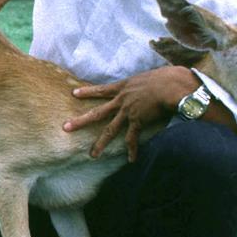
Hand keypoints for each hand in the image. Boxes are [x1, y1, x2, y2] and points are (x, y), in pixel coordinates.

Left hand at [63, 66, 195, 161]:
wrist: (170, 85)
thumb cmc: (167, 76)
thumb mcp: (150, 76)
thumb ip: (145, 83)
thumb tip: (152, 83)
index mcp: (124, 86)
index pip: (102, 90)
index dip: (88, 92)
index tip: (74, 94)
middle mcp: (122, 100)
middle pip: (97, 112)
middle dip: (80, 121)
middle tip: (65, 127)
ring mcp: (128, 112)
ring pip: (110, 130)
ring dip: (101, 143)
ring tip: (92, 155)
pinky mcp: (138, 122)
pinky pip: (133, 139)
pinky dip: (133, 150)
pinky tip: (131, 160)